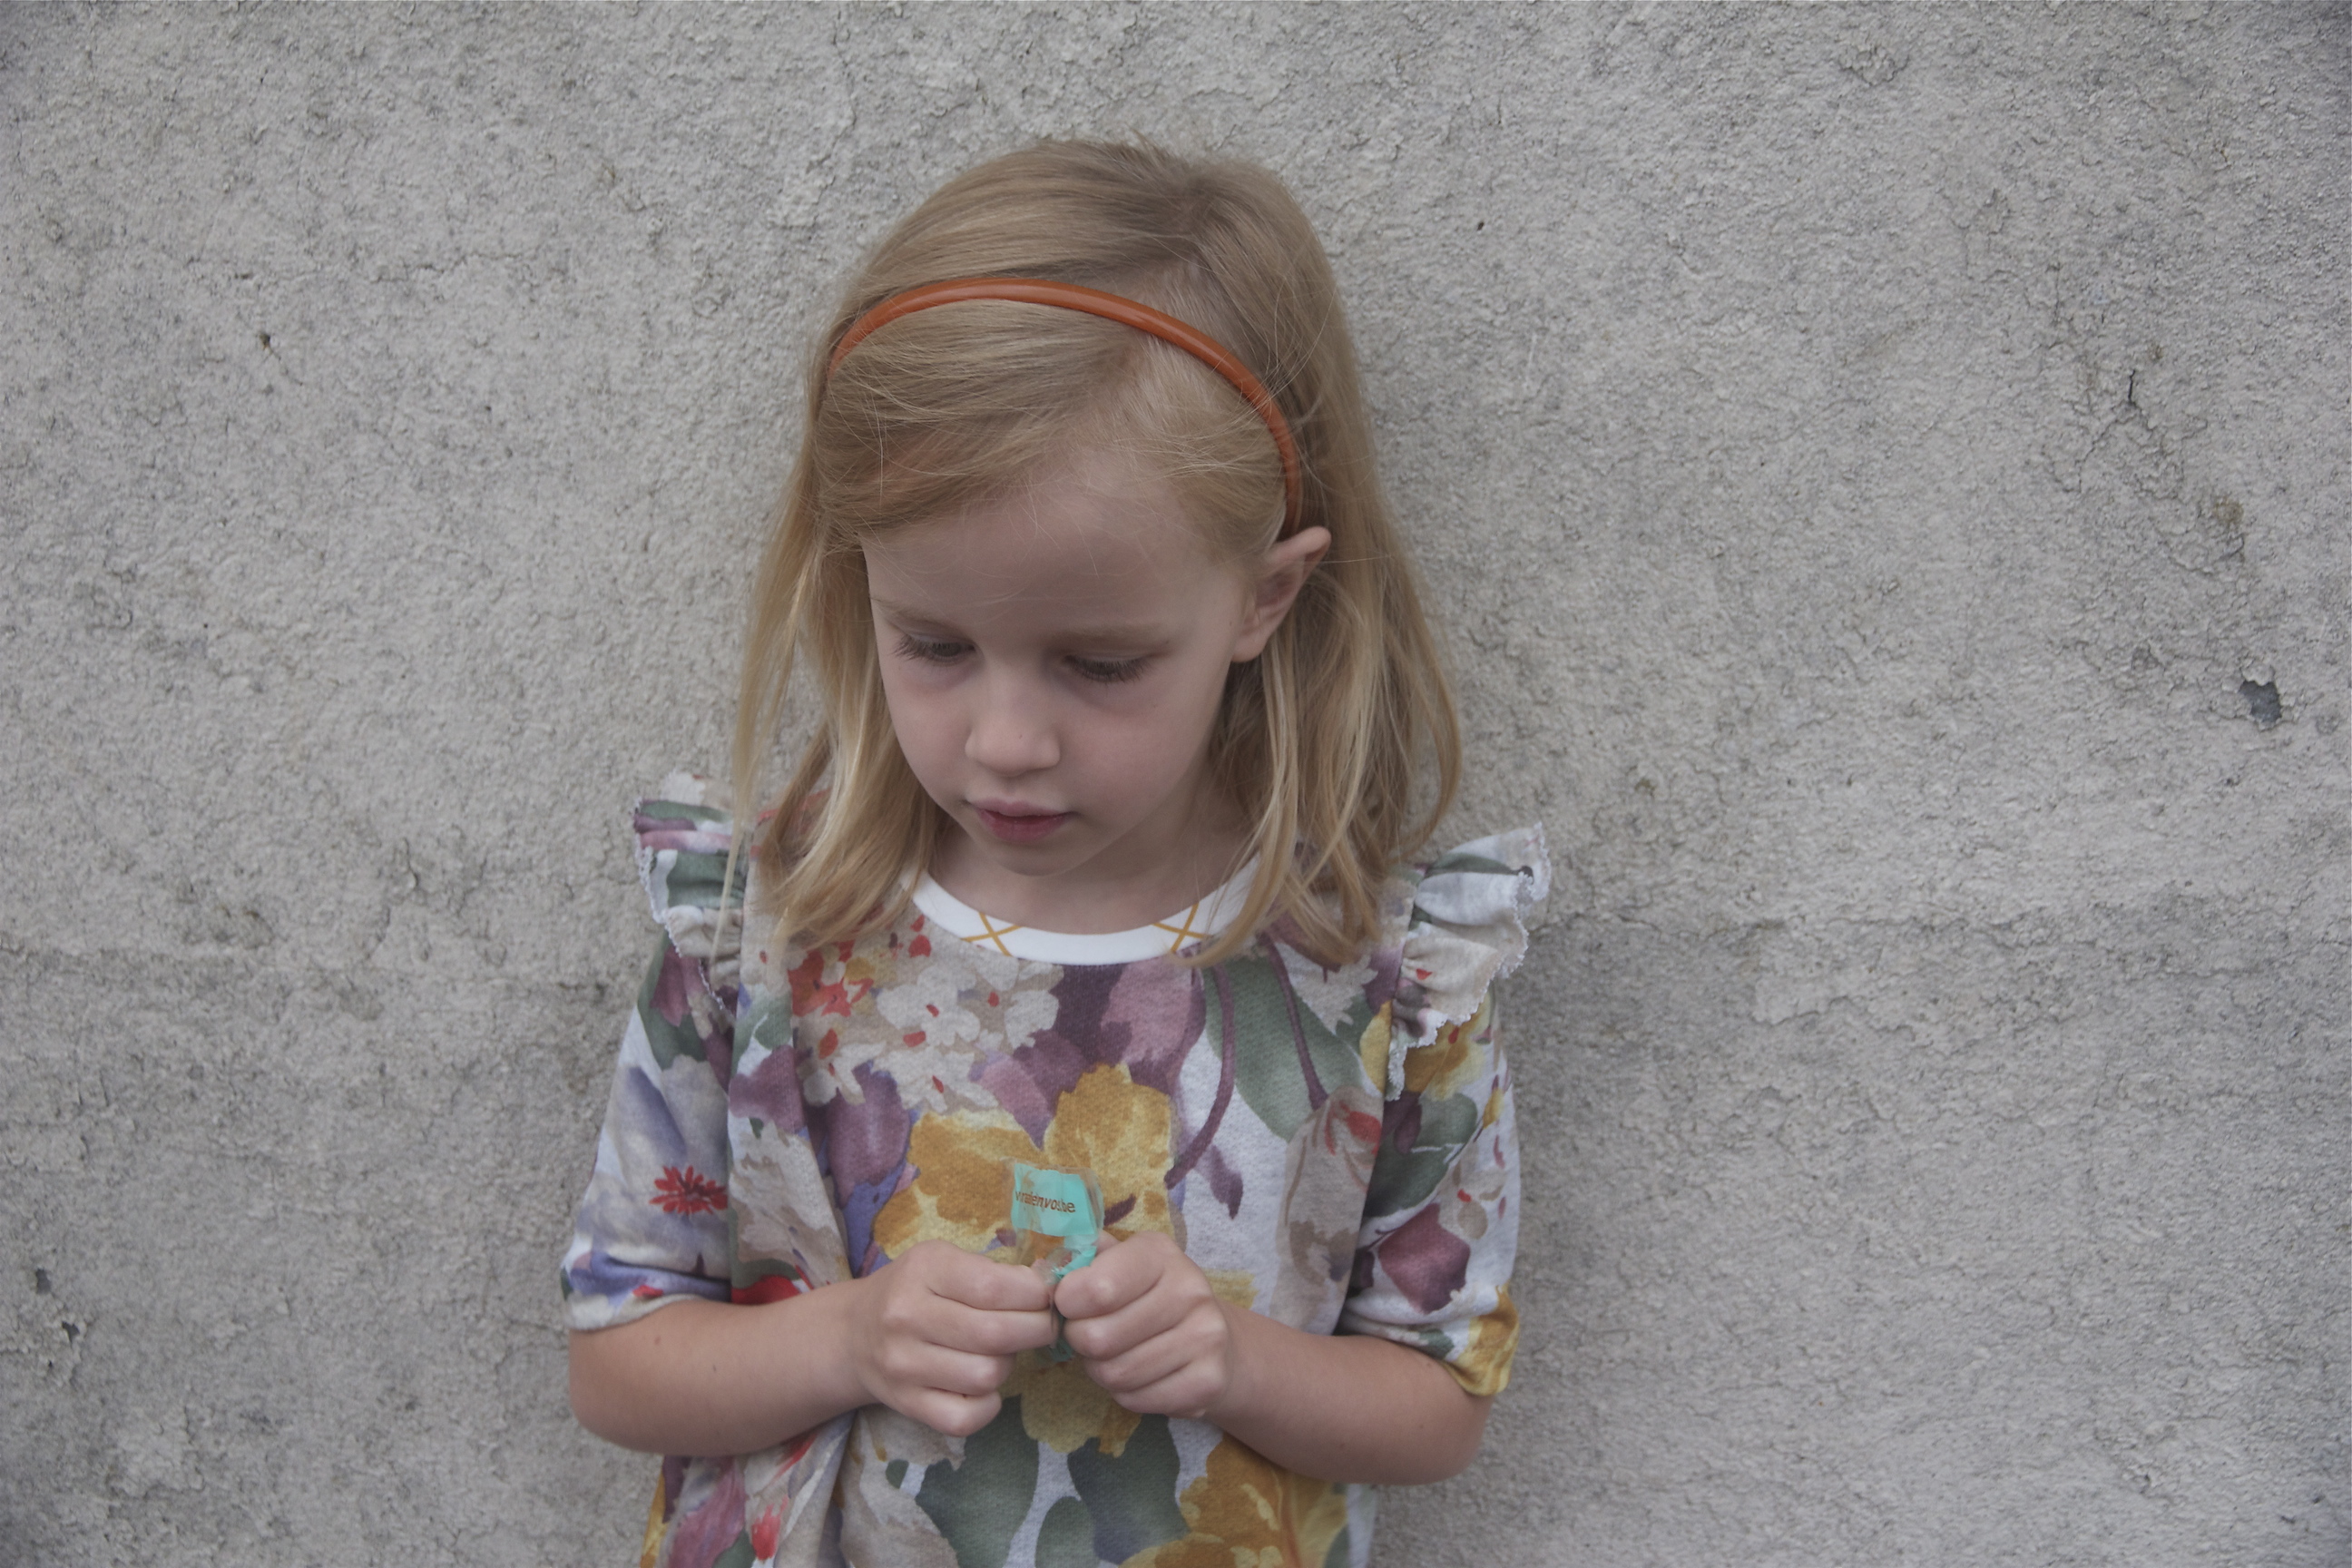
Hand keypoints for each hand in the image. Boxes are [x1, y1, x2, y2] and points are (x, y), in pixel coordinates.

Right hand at [847, 1240, 1057, 1436]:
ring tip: (999, 1351)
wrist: (853, 1334)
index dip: (1036, 1295)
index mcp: (924, 1270)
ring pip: (986, 1376)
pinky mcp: (906, 1404)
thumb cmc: (914, 1291)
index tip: (1046, 1297)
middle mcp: (907, 1316)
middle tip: (1041, 1326)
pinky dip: (987, 1405)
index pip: (995, 1287)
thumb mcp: (945, 1261)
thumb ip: (995, 1271)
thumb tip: (1051, 1284)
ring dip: (1008, 1365)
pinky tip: (983, 1387)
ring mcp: (903, 1365)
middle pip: (996, 1334)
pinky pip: (964, 1418)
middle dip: (1036, 1330)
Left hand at [1054, 1232, 1235, 1420]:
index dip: (1068, 1303)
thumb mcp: (1121, 1262)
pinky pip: (1137, 1399)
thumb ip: (1084, 1259)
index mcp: (1160, 1254)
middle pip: (1098, 1338)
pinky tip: (1139, 1373)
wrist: (1213, 1337)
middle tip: (1090, 1335)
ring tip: (1115, 1354)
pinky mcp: (1207, 1381)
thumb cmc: (1149, 1296)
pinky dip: (1125, 1393)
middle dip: (1081, 1342)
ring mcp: (1205, 1338)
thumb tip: (1044, 1270)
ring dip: (1102, 1370)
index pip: (1096, 1288)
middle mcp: (1190, 1291)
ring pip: (1115, 1374)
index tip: (1070, 1304)